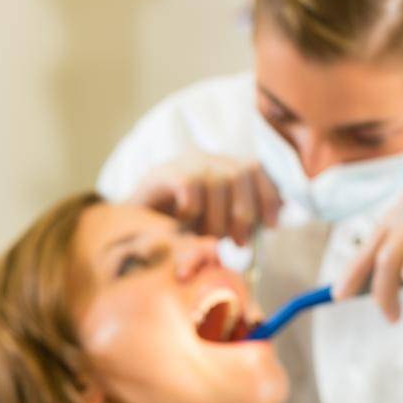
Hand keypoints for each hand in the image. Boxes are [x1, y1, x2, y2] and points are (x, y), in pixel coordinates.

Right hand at [126, 151, 280, 242]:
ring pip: (218, 180)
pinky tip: (184, 221)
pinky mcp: (162, 172)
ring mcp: (183, 162)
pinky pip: (190, 183)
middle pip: (241, 172)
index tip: (272, 225)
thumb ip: (240, 222)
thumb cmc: (177, 233)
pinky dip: (193, 208)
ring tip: (207, 238)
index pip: (255, 169)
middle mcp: (206, 159)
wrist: (130, 231)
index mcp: (222, 169)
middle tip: (237, 242)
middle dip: (244, 211)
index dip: (268, 195)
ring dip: (218, 217)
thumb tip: (273, 223)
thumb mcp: (214, 227)